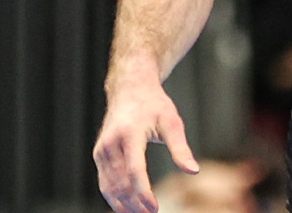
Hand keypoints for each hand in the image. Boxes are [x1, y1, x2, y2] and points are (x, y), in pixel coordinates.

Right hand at [94, 80, 199, 212]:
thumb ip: (180, 148)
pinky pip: (104, 182)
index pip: (134, 170)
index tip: (154, 209)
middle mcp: (111, 143)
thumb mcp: (172, 121)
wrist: (129, 89)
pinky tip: (126, 208)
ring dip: (123, 205)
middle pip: (121, 182)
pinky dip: (114, 197)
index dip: (143, 193)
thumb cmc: (153, 105)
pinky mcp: (99, 155)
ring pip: (109, 186)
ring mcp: (102, 150)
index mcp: (129, 134)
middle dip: (135, 204)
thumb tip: (193, 171)